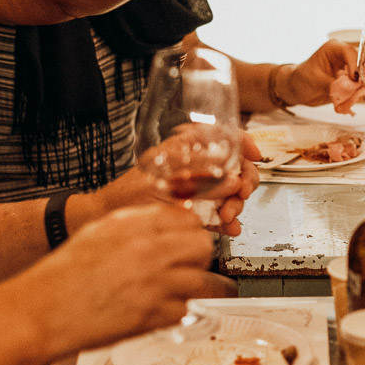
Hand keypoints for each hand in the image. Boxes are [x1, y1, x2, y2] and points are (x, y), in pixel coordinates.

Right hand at [28, 203, 217, 354]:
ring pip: (205, 280)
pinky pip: (184, 310)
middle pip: (203, 245)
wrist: (43, 311)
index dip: (190, 230)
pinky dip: (179, 311)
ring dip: (203, 287)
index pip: (187, 218)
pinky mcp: (153, 315)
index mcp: (134, 226)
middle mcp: (149, 250)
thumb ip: (135, 226)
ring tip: (198, 290)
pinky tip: (166, 309)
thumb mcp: (99, 233)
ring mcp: (155, 284)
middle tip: (193, 264)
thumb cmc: (63, 275)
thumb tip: (164, 225)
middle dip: (200, 255)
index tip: (189, 238)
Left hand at [118, 123, 258, 235]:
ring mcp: (198, 188)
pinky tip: (229, 228)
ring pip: (232, 192)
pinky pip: (220, 213)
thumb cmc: (128, 194)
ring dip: (236, 204)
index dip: (245, 143)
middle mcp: (197, 166)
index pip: (225, 136)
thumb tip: (233, 179)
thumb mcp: (167, 179)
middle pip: (236, 166)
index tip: (256, 155)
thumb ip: (201, 177)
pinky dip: (228, 221)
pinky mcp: (196, 210)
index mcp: (189, 148)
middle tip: (240, 195)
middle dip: (243, 182)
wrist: (108, 219)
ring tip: (227, 217)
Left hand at [282, 40, 364, 110]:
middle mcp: (345, 57)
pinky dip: (364, 93)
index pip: (350, 52)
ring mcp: (350, 69)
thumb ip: (331, 84)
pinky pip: (363, 86)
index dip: (355, 65)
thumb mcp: (314, 81)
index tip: (355, 79)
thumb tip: (346, 90)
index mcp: (334, 48)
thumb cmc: (301, 79)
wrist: (297, 90)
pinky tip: (361, 98)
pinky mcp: (352, 82)